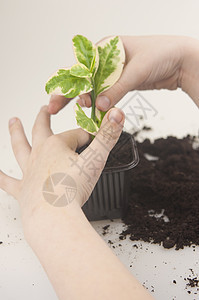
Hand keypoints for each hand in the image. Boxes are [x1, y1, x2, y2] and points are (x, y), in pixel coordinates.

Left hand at [0, 106, 123, 226]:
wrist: (54, 217)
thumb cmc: (73, 189)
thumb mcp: (96, 159)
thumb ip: (108, 136)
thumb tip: (117, 113)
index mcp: (56, 145)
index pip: (76, 135)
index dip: (88, 138)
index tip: (96, 143)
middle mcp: (39, 154)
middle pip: (41, 130)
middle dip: (44, 117)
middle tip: (45, 107)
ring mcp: (28, 172)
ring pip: (20, 147)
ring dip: (16, 133)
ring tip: (12, 121)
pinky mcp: (22, 190)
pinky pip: (8, 182)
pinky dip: (1, 177)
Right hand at [48, 35, 198, 113]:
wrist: (181, 61)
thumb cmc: (161, 54)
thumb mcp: (137, 71)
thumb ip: (116, 88)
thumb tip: (98, 105)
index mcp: (106, 47)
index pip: (81, 67)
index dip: (67, 84)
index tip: (57, 98)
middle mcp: (107, 59)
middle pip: (83, 78)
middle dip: (70, 93)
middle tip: (55, 107)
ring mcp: (113, 72)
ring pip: (94, 88)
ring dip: (86, 101)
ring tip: (81, 113)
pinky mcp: (121, 82)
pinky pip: (106, 94)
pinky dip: (99, 103)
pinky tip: (93, 111)